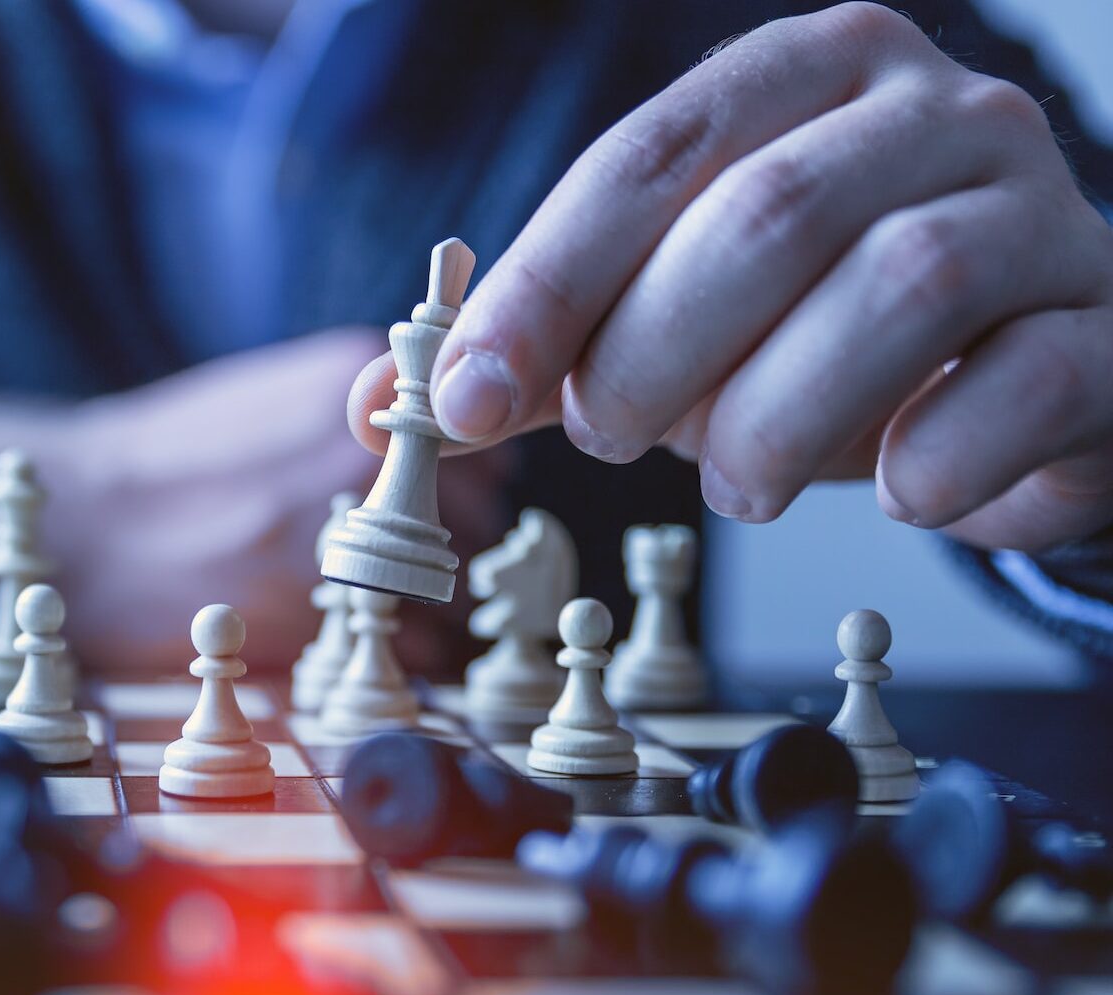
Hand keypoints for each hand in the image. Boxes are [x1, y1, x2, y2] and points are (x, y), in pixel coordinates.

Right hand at [0, 329, 507, 673]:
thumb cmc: (167, 465)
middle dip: (444, 552)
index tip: (429, 510)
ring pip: (454, 592)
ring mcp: (346, 533)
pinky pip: (416, 650)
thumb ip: (358, 416)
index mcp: (355, 385)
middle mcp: (363, 454)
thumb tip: (441, 447)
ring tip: (362, 610)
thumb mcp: (269, 398)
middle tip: (387, 569)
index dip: (461, 487)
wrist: (80, 524)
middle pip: (477, 519)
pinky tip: (344, 642)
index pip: (484, 443)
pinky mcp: (321, 614)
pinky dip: (400, 659)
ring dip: (428, 612)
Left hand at [352, 2, 1112, 550]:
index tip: (465, 399)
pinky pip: (1027, 382)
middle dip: (654, 353)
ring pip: (902, 286)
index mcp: (806, 77)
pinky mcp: (1106, 325)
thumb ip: (541, 350)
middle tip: (613, 438)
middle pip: (768, 214)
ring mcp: (1041, 209)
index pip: (650, 156)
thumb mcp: (671, 321)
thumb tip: (380, 403)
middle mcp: (934, 115)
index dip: (545, 282)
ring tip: (732, 484)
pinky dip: (936, 458)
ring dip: (778, 417)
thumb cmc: (820, 337)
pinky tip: (893, 491)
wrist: (1021, 376)